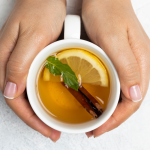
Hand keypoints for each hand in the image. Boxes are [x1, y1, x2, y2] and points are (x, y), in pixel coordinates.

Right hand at [0, 0, 65, 141]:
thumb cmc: (40, 10)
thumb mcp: (32, 37)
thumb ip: (18, 63)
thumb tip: (10, 92)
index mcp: (5, 61)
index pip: (15, 100)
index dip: (31, 118)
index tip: (47, 130)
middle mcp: (10, 65)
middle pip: (21, 101)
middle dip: (36, 119)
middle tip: (53, 130)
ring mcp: (21, 63)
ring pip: (28, 94)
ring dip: (40, 110)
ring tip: (54, 121)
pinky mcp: (31, 60)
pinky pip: (34, 84)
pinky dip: (43, 96)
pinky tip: (52, 101)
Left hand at [82, 0, 149, 136]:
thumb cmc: (106, 12)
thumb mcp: (113, 38)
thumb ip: (127, 65)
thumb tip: (135, 94)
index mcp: (140, 63)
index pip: (132, 102)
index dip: (116, 119)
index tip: (99, 128)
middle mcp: (136, 67)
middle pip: (127, 102)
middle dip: (112, 119)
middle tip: (94, 129)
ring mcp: (127, 65)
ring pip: (121, 96)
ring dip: (108, 111)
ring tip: (94, 120)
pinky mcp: (117, 61)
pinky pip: (114, 85)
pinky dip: (106, 98)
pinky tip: (97, 101)